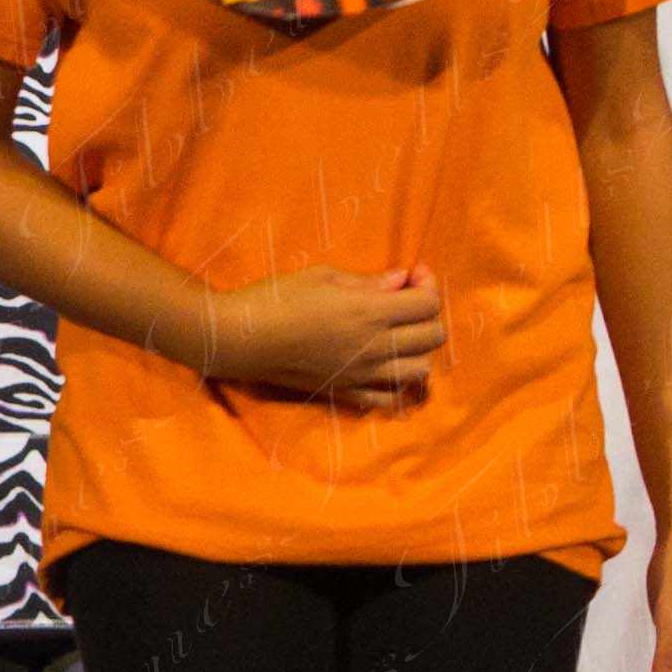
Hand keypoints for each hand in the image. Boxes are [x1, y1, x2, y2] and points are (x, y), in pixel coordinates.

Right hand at [206, 266, 444, 408]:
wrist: (237, 339)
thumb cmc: (274, 298)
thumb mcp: (321, 276)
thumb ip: (368, 282)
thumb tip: (401, 281)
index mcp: (368, 312)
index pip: (428, 303)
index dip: (428, 283)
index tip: (411, 274)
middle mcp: (373, 347)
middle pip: (434, 336)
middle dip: (429, 313)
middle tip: (406, 300)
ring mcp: (361, 374)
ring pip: (420, 370)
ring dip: (418, 350)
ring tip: (398, 334)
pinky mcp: (345, 391)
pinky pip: (389, 397)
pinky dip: (397, 383)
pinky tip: (385, 365)